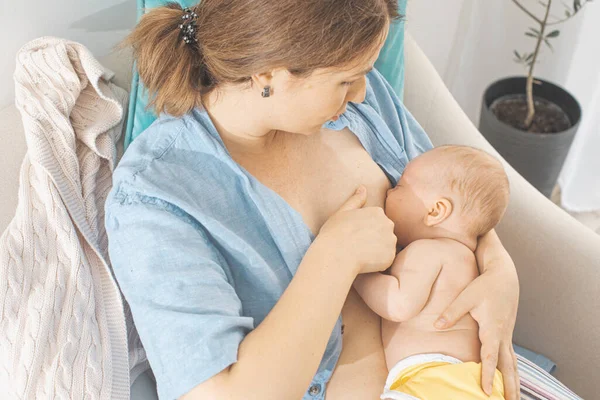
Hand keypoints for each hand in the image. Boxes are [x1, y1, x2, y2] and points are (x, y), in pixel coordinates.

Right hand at [316, 185, 396, 275]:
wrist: (336, 256)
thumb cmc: (335, 233)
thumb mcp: (342, 212)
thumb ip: (355, 200)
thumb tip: (363, 188)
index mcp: (377, 212)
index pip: (376, 220)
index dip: (365, 229)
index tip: (355, 235)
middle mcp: (388, 224)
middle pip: (384, 232)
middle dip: (375, 238)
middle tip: (358, 245)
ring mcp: (391, 241)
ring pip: (386, 245)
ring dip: (378, 250)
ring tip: (361, 254)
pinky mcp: (390, 257)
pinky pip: (387, 259)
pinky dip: (378, 261)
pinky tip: (365, 262)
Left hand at [434, 258, 519, 399]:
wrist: (504, 275)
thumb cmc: (484, 285)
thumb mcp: (466, 296)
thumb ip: (451, 311)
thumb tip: (436, 325)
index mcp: (493, 328)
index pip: (490, 357)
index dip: (487, 374)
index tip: (485, 391)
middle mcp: (503, 335)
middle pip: (507, 367)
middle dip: (507, 387)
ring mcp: (507, 335)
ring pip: (512, 364)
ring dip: (513, 382)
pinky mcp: (506, 334)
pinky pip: (511, 358)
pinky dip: (511, 372)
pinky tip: (510, 381)